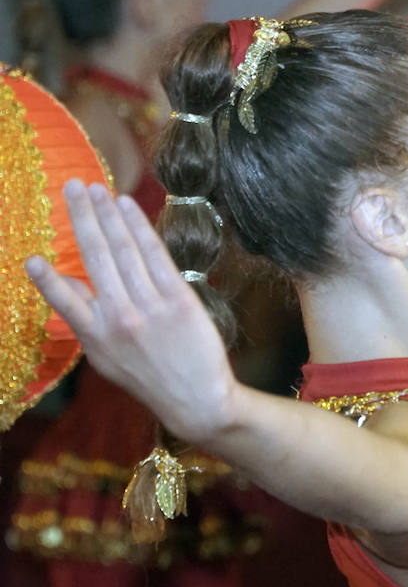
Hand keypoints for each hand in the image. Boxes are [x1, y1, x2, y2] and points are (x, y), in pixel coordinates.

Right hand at [24, 181, 239, 443]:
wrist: (198, 399)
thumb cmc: (150, 377)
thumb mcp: (105, 360)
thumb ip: (83, 322)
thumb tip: (65, 284)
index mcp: (95, 337)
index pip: (64, 300)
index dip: (47, 278)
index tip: (31, 257)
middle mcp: (118, 318)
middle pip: (95, 259)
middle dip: (81, 219)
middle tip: (71, 187)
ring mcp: (150, 307)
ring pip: (123, 251)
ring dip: (108, 215)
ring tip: (95, 189)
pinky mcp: (179, 300)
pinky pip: (155, 256)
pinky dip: (139, 228)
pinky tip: (127, 207)